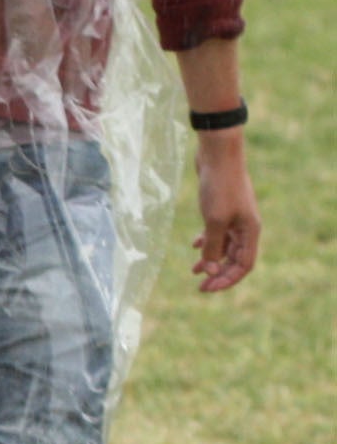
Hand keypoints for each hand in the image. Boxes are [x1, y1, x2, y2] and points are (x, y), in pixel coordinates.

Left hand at [195, 136, 260, 292]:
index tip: (207, 288)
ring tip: (193, 271)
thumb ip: (214, 247)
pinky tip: (194, 245)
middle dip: (218, 273)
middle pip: (234, 258)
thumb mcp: (215, 221)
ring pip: (224, 246)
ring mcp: (234, 217)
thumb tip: (211, 270)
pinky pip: (217, 232)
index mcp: (250, 232)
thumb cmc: (219, 187)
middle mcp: (246, 226)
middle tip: (199, 285)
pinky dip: (207, 241)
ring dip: (211, 259)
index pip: (244, 265)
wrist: (217, 155)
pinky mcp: (222, 208)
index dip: (227, 279)